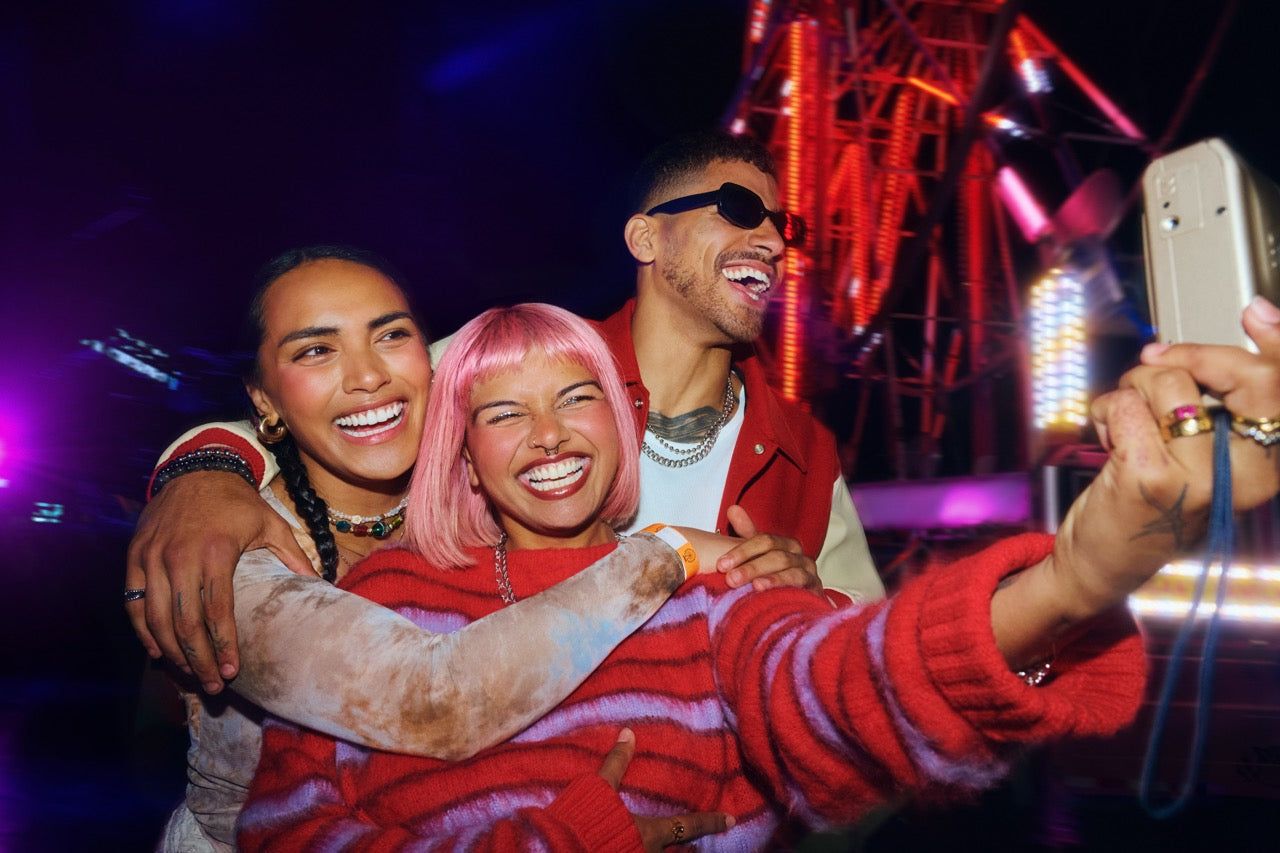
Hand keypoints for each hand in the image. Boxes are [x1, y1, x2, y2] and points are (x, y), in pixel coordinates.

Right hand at [124, 472, 312, 691]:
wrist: (197, 469)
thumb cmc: (238, 502)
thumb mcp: (272, 524)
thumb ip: (294, 557)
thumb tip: (324, 584)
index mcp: (216, 552)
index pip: (217, 612)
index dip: (224, 646)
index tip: (233, 672)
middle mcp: (180, 556)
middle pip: (184, 623)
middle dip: (198, 660)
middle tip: (214, 685)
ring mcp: (152, 556)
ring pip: (155, 617)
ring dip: (172, 652)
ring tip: (190, 675)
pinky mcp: (135, 555)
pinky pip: (133, 602)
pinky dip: (144, 631)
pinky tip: (159, 651)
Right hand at [597, 729, 731, 850]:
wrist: (563, 850)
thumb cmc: (589, 821)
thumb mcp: (601, 788)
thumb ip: (616, 763)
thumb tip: (628, 733)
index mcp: (651, 833)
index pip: (688, 826)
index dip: (710, 822)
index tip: (730, 820)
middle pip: (678, 852)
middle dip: (689, 850)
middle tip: (698, 846)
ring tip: (670, 850)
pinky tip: (634, 851)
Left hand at [673, 511, 821, 593]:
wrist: (798, 603)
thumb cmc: (772, 577)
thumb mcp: (758, 555)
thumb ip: (747, 533)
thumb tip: (733, 509)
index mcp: (785, 544)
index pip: (765, 541)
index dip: (742, 551)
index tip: (722, 564)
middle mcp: (799, 557)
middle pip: (777, 556)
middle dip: (752, 567)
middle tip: (731, 579)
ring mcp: (809, 575)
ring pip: (792, 573)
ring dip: (773, 580)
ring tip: (755, 587)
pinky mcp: (816, 593)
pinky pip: (804, 592)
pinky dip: (789, 593)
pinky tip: (774, 600)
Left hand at [993, 304, 1279, 663]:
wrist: (1102, 565)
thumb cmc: (1149, 508)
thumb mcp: (1199, 458)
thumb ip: (1216, 409)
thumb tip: (1213, 349)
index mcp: (1264, 466)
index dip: (1277, 344)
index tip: (1256, 313)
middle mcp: (1245, 475)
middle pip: (1236, 376)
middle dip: (1184, 360)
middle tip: (1153, 370)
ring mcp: (1197, 477)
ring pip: (1168, 383)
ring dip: (1133, 388)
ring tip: (1127, 420)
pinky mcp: (1150, 477)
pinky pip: (1125, 404)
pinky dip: (1106, 410)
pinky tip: (1108, 438)